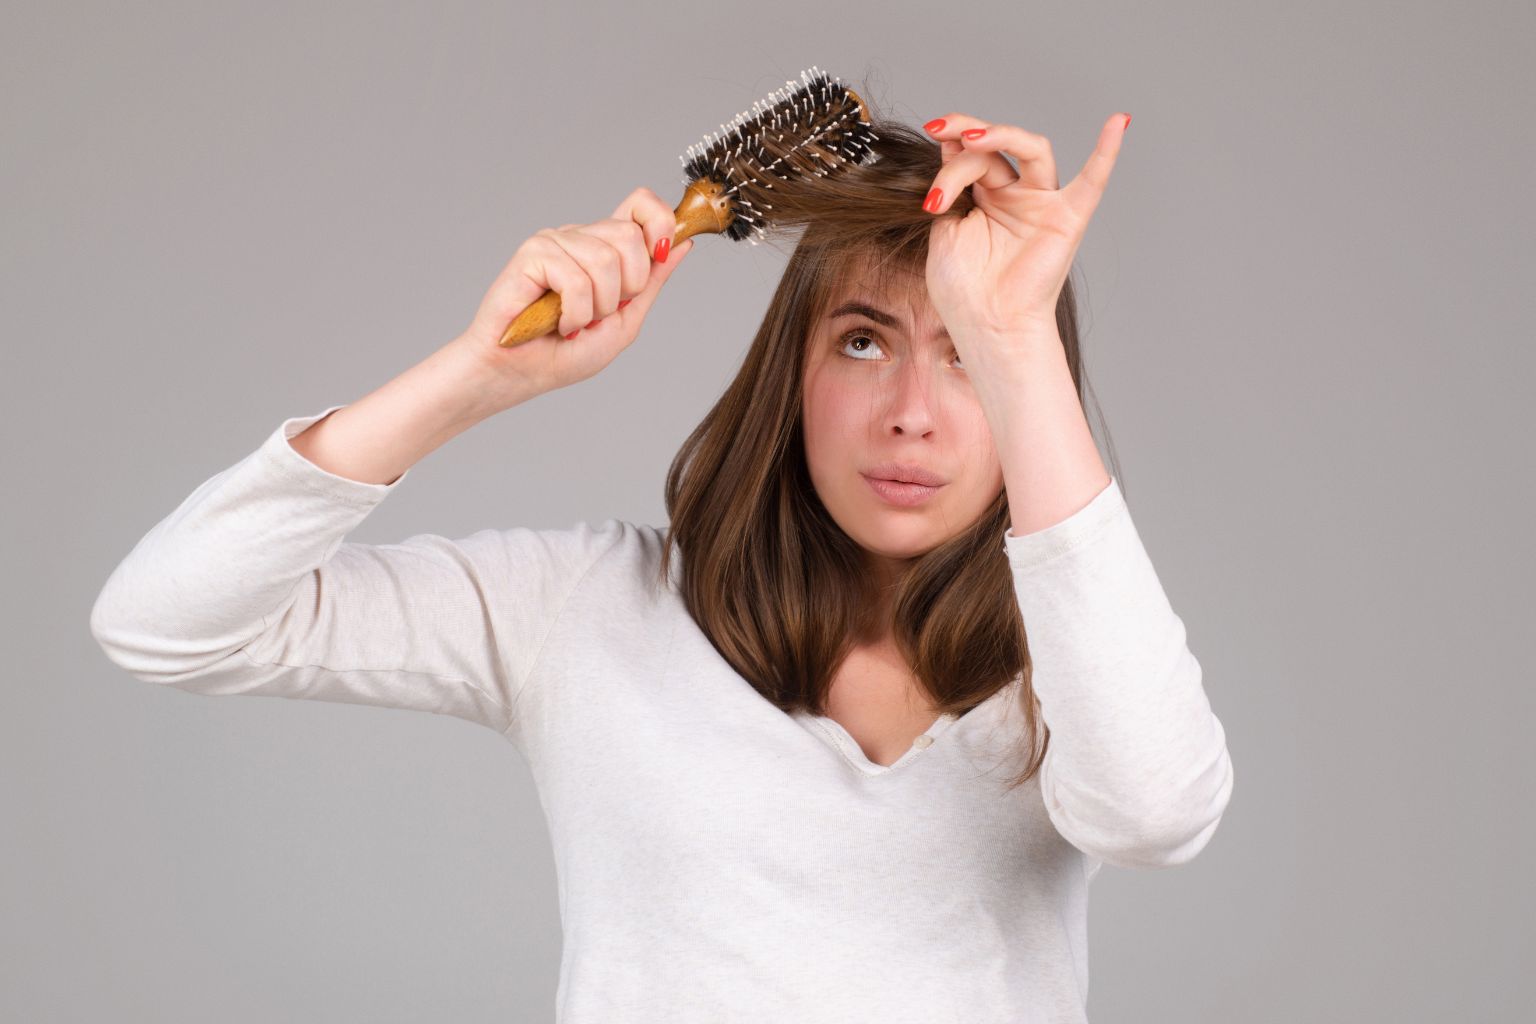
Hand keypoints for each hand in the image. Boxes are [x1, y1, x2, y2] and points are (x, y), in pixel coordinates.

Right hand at [454, 186, 693, 396]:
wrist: (519, 375)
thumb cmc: (565, 353)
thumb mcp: (625, 321)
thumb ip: (651, 282)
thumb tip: (683, 244)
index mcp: (605, 248)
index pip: (641, 205)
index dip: (660, 222)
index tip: (660, 255)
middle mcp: (581, 237)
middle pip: (630, 234)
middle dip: (627, 287)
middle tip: (601, 313)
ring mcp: (556, 241)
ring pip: (606, 259)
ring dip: (597, 307)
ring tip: (575, 322)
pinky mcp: (533, 253)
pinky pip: (575, 278)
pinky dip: (574, 313)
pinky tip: (558, 324)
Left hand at [920, 111, 1128, 350]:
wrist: (986, 324)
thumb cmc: (964, 289)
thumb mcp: (944, 229)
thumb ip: (950, 187)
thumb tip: (949, 144)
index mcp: (984, 198)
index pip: (970, 155)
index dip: (949, 143)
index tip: (928, 135)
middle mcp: (1014, 194)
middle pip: (994, 148)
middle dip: (966, 134)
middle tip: (939, 130)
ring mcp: (1042, 203)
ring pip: (1030, 149)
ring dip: (1000, 134)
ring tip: (971, 137)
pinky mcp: (1068, 218)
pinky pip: (1093, 180)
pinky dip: (1107, 150)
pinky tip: (1118, 121)